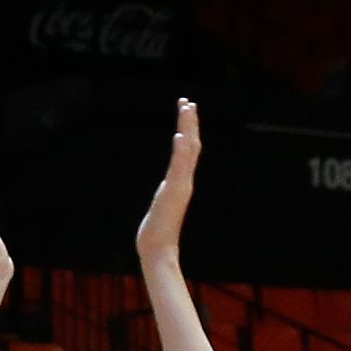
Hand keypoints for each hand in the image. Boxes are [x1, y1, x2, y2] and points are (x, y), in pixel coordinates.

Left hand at [135, 100, 200, 273]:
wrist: (158, 249)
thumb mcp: (162, 203)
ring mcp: (180, 185)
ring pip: (188, 151)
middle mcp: (184, 180)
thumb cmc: (158, 231)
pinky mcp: (174, 192)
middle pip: (192, 145)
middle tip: (187, 101)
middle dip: (189, 122)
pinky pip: (179, 168)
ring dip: (187, 129)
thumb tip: (167, 188)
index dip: (188, 130)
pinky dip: (181, 152)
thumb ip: (167, 192)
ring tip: (186, 109)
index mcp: (181, 181)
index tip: (186, 110)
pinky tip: (179, 137)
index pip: (188, 150)